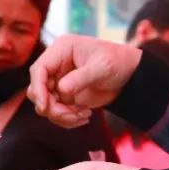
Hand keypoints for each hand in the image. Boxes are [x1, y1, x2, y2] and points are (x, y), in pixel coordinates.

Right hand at [27, 35, 141, 128]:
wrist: (130, 75)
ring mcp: (59, 82)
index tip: (45, 106)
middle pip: (37, 90)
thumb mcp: (102, 67)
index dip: (38, 88)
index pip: (39, 69)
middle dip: (50, 106)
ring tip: (83, 115)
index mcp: (61, 50)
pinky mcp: (65, 96)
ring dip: (60, 115)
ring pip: (45, 104)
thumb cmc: (118, 62)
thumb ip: (81, 78)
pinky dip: (68, 119)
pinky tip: (85, 116)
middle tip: (71, 114)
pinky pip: (56, 112)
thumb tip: (61, 90)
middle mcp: (56, 66)